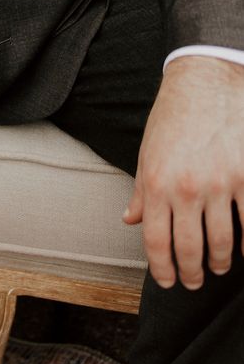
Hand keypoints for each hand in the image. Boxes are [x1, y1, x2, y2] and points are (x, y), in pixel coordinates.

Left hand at [124, 56, 243, 288]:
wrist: (205, 81)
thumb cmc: (173, 116)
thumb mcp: (148, 151)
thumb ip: (142, 190)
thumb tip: (131, 220)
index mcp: (157, 182)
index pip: (156, 241)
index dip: (161, 269)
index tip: (167, 281)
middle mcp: (187, 187)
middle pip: (190, 249)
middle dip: (192, 273)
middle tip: (194, 282)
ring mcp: (220, 183)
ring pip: (222, 242)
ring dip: (220, 262)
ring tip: (218, 267)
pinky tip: (243, 250)